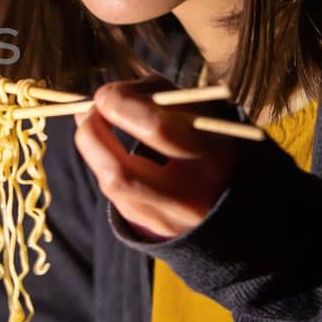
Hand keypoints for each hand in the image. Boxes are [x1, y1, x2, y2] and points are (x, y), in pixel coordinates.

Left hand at [72, 75, 242, 240]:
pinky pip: (116, 194)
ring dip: (93, 148)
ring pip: (113, 185)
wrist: (232, 194)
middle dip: (93, 134)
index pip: (156, 129)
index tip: (106, 94)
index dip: (119, 106)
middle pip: (121, 173)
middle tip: (90, 112)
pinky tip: (109, 149)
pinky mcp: (152, 228)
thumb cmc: (208, 137)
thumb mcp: (197, 109)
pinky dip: (104, 165)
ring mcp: (170, 221)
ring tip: (96, 125)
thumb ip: (154, 94)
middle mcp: (193, 197)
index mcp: (214, 157)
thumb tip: (102, 99)